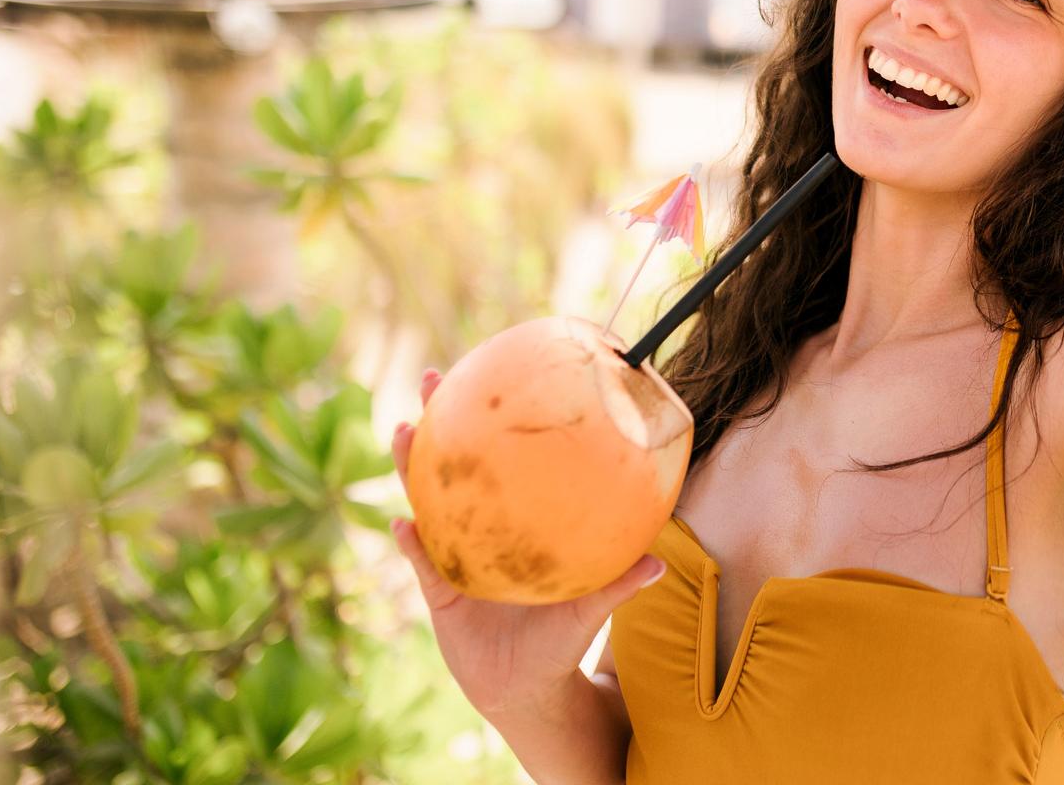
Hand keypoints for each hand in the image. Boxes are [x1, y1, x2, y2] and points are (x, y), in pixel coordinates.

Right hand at [390, 366, 666, 720]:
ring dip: (412, 467)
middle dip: (439, 421)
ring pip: (426, 502)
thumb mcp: (591, 608)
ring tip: (406, 432)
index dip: (494, 420)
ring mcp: (455, 556)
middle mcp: (482, 531)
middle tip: (432, 379)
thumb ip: (619, 585)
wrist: (527, 688)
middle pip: (454, 466)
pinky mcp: (438, 592)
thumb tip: (660, 562)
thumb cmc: (562, 640)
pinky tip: (404, 524)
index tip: (492, 375)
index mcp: (516, 523)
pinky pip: (422, 562)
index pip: (504, 461)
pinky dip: (412, 543)